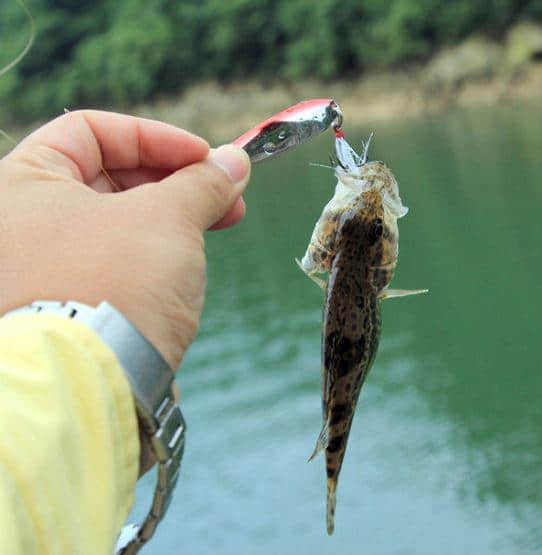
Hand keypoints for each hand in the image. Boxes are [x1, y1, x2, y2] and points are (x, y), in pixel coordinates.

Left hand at [0, 110, 250, 368]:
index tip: (206, 158)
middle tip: (228, 193)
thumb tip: (234, 162)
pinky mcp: (71, 303)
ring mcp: (45, 266)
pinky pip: (118, 260)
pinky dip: (157, 252)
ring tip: (223, 222)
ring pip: (120, 222)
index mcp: (23, 183)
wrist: (90, 386)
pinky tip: (191, 262)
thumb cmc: (114, 285)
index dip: (157, 138)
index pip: (92, 131)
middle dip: (177, 181)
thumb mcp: (168, 217)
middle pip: (109, 177)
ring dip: (175, 216)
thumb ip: (203, 181)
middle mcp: (22, 223)